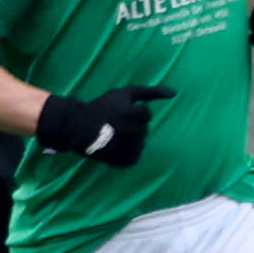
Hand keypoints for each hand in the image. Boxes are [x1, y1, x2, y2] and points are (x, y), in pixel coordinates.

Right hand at [34, 85, 175, 167]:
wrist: (77, 127)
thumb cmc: (102, 107)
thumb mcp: (126, 93)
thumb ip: (151, 91)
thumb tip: (175, 93)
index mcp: (136, 114)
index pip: (146, 115)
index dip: (132, 113)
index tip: (118, 113)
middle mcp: (135, 132)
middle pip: (143, 130)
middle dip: (132, 127)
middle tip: (114, 125)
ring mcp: (129, 148)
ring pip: (140, 144)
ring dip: (130, 140)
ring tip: (113, 136)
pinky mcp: (123, 160)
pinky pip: (133, 158)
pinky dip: (127, 154)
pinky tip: (115, 148)